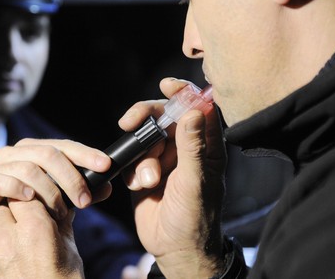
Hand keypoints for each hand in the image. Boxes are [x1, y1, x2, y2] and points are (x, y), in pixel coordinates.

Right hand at [0, 139, 112, 250]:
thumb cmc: (24, 209)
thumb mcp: (58, 201)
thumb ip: (81, 192)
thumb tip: (108, 186)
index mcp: (35, 150)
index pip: (65, 146)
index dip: (86, 154)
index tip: (106, 166)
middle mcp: (16, 152)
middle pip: (49, 154)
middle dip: (71, 178)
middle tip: (85, 200)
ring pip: (29, 168)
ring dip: (50, 191)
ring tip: (61, 211)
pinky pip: (2, 180)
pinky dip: (19, 189)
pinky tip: (31, 199)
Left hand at [0, 199, 84, 278]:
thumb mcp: (70, 253)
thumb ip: (61, 225)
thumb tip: (65, 206)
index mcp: (35, 229)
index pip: (21, 197)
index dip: (28, 203)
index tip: (34, 211)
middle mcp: (8, 239)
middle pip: (0, 213)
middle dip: (11, 220)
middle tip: (25, 236)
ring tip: (16, 261)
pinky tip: (7, 277)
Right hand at [120, 78, 226, 277]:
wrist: (175, 249)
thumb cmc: (195, 218)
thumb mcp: (195, 181)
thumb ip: (193, 146)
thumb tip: (194, 110)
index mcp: (206, 146)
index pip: (197, 108)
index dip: (183, 92)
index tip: (166, 85)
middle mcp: (185, 148)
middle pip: (163, 116)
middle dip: (145, 118)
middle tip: (129, 122)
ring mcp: (164, 159)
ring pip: (144, 138)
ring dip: (142, 157)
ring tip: (149, 181)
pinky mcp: (145, 172)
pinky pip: (133, 158)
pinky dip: (133, 170)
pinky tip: (139, 188)